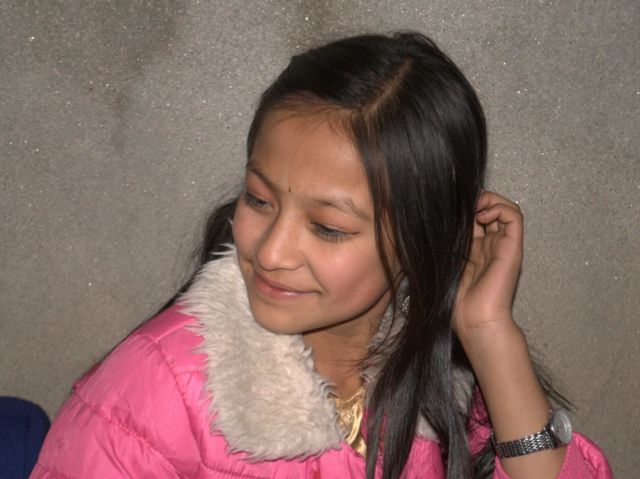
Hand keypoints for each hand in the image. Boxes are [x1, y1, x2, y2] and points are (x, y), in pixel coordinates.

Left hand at [453, 191, 523, 337]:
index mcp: (475, 249)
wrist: (475, 319)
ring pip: (505, 207)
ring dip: (489, 200)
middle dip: (475, 200)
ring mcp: (503, 245)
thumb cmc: (457, 300)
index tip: (449, 207)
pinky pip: (515, 216)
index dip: (464, 208)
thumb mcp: (445, 263)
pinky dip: (500, 207)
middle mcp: (491, 244)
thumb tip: (435, 220)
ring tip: (474, 208)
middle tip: (460, 205)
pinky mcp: (513, 247)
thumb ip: (445, 243)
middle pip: (490, 209)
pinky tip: (482, 215)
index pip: (474, 217)